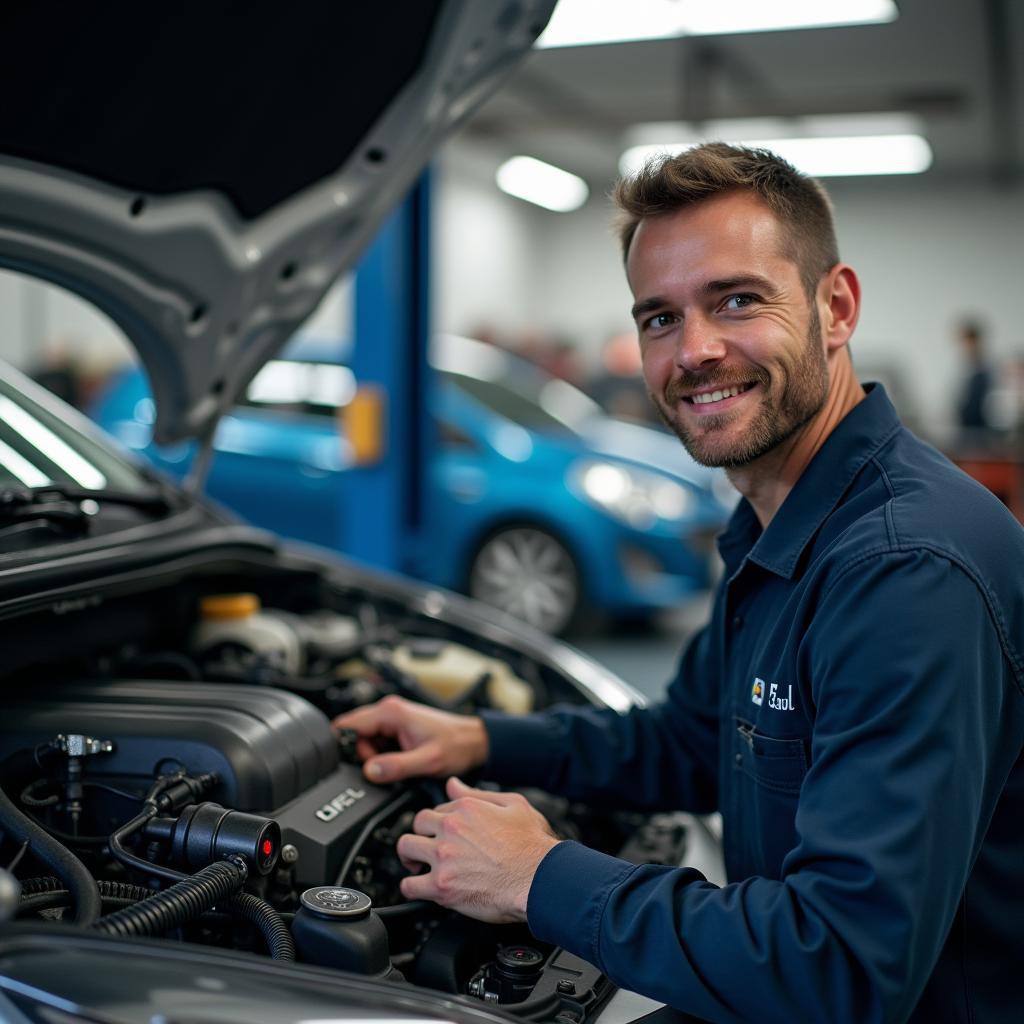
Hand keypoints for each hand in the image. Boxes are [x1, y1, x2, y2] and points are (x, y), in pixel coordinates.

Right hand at [333, 695, 488, 783]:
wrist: (474, 742)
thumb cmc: (457, 745)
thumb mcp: (426, 760)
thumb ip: (396, 766)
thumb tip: (369, 771)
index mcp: (391, 712)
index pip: (348, 725)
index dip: (346, 748)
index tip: (356, 766)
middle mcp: (389, 710)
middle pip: (354, 733)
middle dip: (361, 755)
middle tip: (383, 769)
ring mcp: (393, 718)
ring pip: (365, 739)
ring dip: (372, 756)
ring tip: (397, 765)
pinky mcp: (397, 727)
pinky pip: (377, 742)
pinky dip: (381, 755)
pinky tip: (398, 761)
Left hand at [396, 777, 559, 923]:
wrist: (540, 879)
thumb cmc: (533, 845)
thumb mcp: (513, 805)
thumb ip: (479, 793)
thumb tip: (453, 784)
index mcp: (466, 808)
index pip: (438, 808)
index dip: (441, 821)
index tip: (444, 832)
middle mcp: (450, 829)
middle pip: (417, 823)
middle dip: (422, 834)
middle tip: (428, 846)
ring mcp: (443, 857)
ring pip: (406, 848)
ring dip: (410, 857)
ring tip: (418, 865)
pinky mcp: (442, 886)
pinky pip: (409, 886)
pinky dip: (411, 887)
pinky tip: (419, 887)